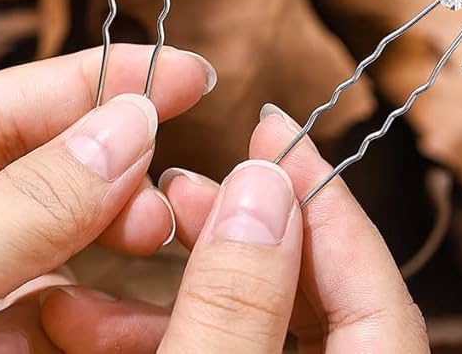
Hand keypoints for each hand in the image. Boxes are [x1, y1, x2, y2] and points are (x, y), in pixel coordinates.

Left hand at [0, 44, 215, 351]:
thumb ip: (32, 196)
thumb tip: (132, 119)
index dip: (91, 81)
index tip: (179, 69)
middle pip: (30, 169)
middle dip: (106, 170)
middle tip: (165, 185)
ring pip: (48, 243)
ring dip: (111, 241)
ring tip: (154, 240)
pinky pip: (44, 314)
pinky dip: (92, 314)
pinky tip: (123, 321)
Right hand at [40, 105, 429, 352]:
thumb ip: (235, 304)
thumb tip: (260, 183)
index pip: (376, 288)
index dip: (324, 201)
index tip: (271, 129)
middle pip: (315, 295)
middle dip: (239, 229)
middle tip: (181, 184)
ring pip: (251, 322)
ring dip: (180, 282)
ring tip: (114, 241)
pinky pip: (216, 353)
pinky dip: (162, 331)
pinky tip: (85, 317)